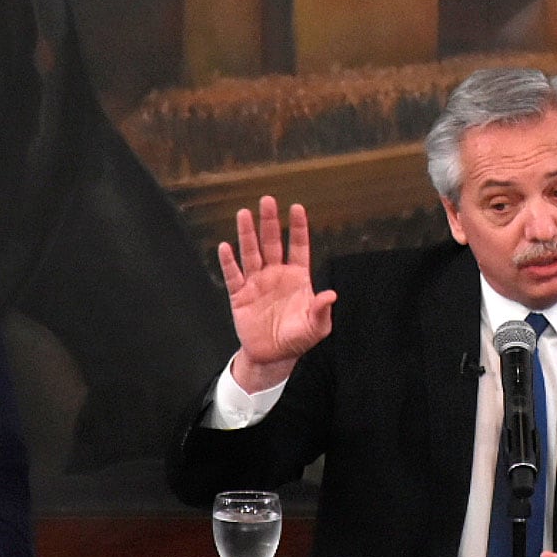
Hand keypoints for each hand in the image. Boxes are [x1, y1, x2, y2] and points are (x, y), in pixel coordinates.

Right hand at [218, 196, 335, 392]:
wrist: (273, 356)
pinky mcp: (239, 295)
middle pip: (272, 242)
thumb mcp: (316, 328)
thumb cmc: (298, 339)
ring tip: (243, 214)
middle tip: (266, 200)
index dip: (297, 228)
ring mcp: (257, 282)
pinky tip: (225, 246)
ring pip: (251, 253)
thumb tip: (330, 295)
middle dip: (269, 222)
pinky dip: (229, 262)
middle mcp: (276, 274)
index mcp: (297, 277)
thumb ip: (321, 311)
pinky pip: (233, 275)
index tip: (296, 208)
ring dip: (247, 234)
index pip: (298, 246)